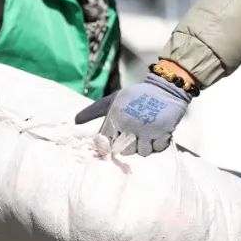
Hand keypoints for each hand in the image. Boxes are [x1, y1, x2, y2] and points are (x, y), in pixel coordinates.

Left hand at [75, 74, 190, 155]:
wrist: (165, 88)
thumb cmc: (136, 95)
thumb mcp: (112, 100)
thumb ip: (93, 111)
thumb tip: (75, 121)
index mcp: (116, 117)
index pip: (107, 142)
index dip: (112, 143)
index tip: (118, 137)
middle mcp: (130, 125)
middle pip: (125, 151)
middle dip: (129, 145)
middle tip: (135, 133)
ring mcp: (147, 130)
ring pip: (141, 152)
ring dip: (145, 145)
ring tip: (147, 132)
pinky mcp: (162, 133)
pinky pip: (156, 149)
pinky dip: (158, 144)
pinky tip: (158, 133)